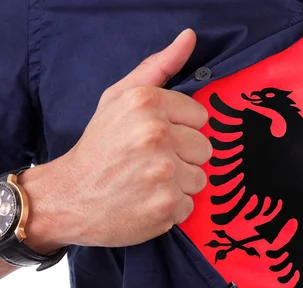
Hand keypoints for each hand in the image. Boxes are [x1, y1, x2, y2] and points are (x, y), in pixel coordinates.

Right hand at [21, 29, 211, 250]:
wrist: (69, 197)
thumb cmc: (99, 146)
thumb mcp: (119, 98)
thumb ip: (158, 67)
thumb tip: (190, 37)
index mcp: (146, 103)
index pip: (200, 117)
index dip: (180, 129)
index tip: (157, 138)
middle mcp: (155, 135)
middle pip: (205, 148)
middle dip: (182, 157)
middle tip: (150, 162)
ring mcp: (162, 173)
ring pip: (200, 178)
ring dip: (179, 184)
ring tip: (148, 182)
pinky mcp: (165, 206)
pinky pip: (190, 205)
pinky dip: (171, 208)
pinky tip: (147, 202)